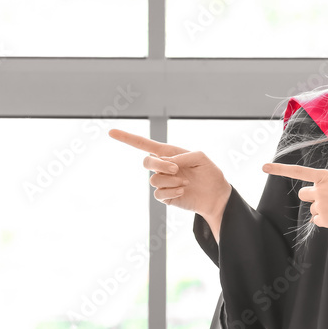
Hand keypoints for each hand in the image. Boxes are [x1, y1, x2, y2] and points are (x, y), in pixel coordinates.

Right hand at [109, 128, 231, 218]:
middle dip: (160, 164)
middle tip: (177, 169)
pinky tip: (182, 190)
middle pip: (146, 162)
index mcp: (168, 153)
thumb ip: (183, 156)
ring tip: (185, 181)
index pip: (143, 144)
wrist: (216, 195)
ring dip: (171, 180)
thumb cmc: (210, 173)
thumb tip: (167, 162)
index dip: (127, 138)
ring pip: (154, 179)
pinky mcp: (165, 196)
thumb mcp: (201, 157)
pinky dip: (172, 191)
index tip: (111, 132)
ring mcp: (162, 182)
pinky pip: (159, 193)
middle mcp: (162, 167)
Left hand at [262, 162, 327, 239]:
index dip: (279, 169)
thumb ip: (326, 184)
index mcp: (326, 176)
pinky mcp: (323, 219)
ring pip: (312, 208)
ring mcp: (321, 205)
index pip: (298, 171)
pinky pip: (317, 220)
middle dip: (313, 197)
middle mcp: (320, 189)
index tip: (263, 167)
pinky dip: (326, 220)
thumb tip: (312, 196)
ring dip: (323, 210)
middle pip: (304, 193)